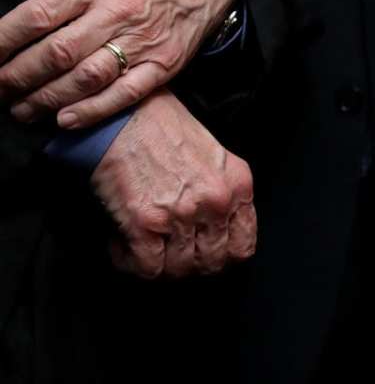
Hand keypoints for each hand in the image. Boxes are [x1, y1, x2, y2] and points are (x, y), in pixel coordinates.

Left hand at [0, 0, 236, 128]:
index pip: (38, 14)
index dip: (5, 40)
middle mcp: (117, 11)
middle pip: (58, 52)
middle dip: (19, 76)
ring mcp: (143, 40)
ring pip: (88, 76)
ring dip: (49, 97)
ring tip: (23, 110)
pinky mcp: (164, 63)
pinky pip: (126, 92)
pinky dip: (94, 109)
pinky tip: (66, 118)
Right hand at [89, 89, 256, 278]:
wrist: (122, 113)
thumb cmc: (162, 128)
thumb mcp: (215, 155)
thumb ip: (224, 191)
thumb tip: (217, 228)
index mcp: (238, 186)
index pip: (243, 246)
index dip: (222, 256)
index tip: (203, 252)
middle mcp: (216, 203)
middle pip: (212, 262)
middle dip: (190, 264)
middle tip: (169, 252)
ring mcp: (182, 214)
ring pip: (180, 270)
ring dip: (160, 265)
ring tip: (146, 248)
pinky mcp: (145, 223)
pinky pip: (146, 268)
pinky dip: (132, 264)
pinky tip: (124, 246)